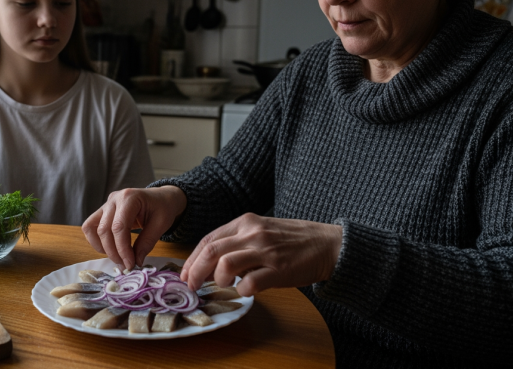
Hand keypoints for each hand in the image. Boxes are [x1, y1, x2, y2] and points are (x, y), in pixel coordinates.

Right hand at [82, 186, 186, 269]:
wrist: (161, 197)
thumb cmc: (163, 208)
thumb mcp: (161, 224)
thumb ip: (147, 242)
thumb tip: (135, 262)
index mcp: (130, 198)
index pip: (119, 227)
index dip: (122, 249)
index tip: (130, 264)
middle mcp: (114, 199)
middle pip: (104, 229)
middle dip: (113, 251)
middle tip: (126, 265)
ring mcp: (106, 204)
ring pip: (91, 227)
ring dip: (102, 247)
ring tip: (117, 257)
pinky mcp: (103, 210)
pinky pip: (90, 226)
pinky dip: (96, 240)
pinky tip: (109, 249)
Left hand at [181, 213, 342, 296]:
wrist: (328, 244)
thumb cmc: (293, 241)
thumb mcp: (261, 231)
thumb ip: (237, 243)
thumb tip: (210, 266)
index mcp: (246, 222)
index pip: (208, 239)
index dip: (192, 259)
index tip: (185, 274)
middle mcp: (253, 233)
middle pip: (211, 251)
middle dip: (194, 272)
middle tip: (191, 286)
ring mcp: (266, 250)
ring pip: (226, 265)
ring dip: (217, 280)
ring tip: (222, 285)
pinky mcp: (279, 269)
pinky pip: (250, 283)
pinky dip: (242, 290)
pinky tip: (246, 290)